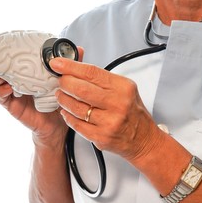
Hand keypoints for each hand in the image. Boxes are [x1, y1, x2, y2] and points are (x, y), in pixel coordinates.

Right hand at [0, 53, 67, 144]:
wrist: (58, 125)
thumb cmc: (59, 101)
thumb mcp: (65, 81)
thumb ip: (71, 66)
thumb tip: (81, 48)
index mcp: (24, 72)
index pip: (7, 58)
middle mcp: (14, 80)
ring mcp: (11, 93)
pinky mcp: (12, 105)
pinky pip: (1, 97)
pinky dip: (1, 91)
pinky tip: (7, 88)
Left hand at [49, 57, 164, 161]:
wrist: (144, 139)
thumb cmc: (132, 112)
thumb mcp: (125, 89)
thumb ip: (102, 78)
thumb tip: (76, 67)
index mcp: (123, 88)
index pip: (92, 72)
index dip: (71, 66)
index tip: (57, 63)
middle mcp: (117, 104)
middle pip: (81, 89)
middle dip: (64, 83)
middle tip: (60, 81)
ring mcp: (109, 122)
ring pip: (76, 108)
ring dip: (63, 99)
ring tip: (61, 95)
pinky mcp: (101, 137)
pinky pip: (77, 125)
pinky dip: (68, 116)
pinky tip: (66, 111)